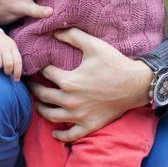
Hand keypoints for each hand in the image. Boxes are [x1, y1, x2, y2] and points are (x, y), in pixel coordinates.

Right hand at [0, 31, 22, 80]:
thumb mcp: (9, 47)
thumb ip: (13, 58)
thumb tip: (15, 75)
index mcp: (12, 46)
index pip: (18, 61)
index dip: (18, 72)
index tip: (16, 80)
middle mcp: (4, 46)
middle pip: (8, 65)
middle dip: (7, 71)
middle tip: (5, 72)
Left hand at [28, 28, 152, 142]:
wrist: (136, 84)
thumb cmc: (115, 64)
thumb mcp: (93, 45)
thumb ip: (72, 36)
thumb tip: (55, 31)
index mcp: (69, 81)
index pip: (46, 73)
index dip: (41, 67)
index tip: (38, 65)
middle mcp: (70, 101)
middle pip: (43, 96)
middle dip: (35, 88)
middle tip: (31, 84)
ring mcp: (78, 116)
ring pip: (51, 116)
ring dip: (41, 110)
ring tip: (38, 104)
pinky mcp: (88, 125)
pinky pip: (70, 135)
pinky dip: (60, 136)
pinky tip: (54, 133)